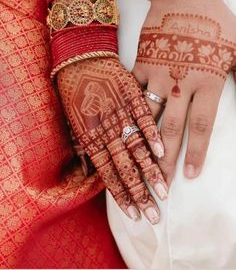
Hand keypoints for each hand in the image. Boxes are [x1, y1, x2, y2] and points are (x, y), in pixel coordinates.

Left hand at [57, 57, 167, 224]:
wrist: (79, 58)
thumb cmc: (73, 91)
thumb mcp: (72, 123)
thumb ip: (83, 149)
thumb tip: (89, 174)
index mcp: (90, 137)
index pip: (108, 173)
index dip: (122, 195)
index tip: (135, 213)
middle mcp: (105, 129)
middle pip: (125, 166)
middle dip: (140, 192)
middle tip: (154, 212)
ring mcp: (119, 112)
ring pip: (136, 147)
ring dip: (151, 170)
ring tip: (164, 189)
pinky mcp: (130, 95)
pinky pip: (143, 118)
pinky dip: (152, 134)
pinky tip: (162, 150)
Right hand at [133, 0, 235, 183]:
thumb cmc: (215, 20)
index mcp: (207, 81)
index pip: (201, 126)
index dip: (195, 154)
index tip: (189, 177)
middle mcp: (180, 82)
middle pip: (172, 129)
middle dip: (165, 161)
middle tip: (159, 186)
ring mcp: (157, 73)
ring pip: (149, 116)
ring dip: (144, 142)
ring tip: (138, 164)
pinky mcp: (141, 63)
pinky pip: (133, 93)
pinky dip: (129, 112)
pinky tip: (122, 129)